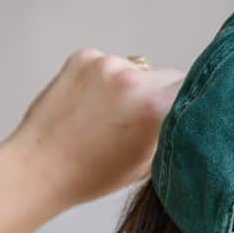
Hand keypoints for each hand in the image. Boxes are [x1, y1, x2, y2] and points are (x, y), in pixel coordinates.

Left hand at [2, 49, 184, 207]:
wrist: (39, 167)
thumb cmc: (93, 175)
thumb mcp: (149, 162)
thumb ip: (174, 132)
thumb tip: (191, 113)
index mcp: (156, 107)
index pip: (194, 88)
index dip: (194, 103)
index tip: (188, 114)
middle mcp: (133, 78)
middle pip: (168, 76)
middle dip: (163, 95)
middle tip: (145, 122)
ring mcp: (106, 64)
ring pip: (138, 70)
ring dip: (133, 87)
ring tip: (111, 117)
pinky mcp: (84, 57)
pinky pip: (112, 65)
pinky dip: (108, 81)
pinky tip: (93, 106)